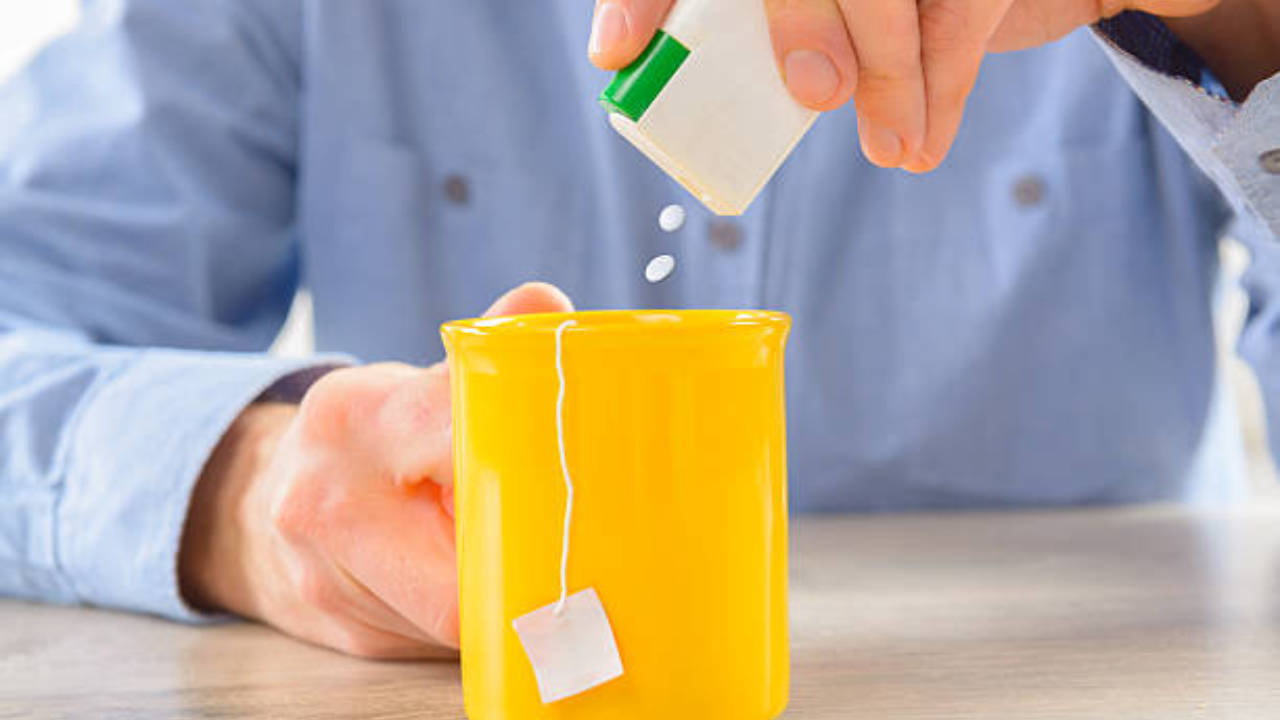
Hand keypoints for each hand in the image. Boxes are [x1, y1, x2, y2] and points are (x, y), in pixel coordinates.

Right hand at [179, 282, 574, 658]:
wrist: (254, 500)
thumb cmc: (365, 437)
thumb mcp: (413, 382)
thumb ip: (484, 351)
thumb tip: (547, 306)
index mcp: (356, 417)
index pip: (461, 439)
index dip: (530, 468)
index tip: (586, 480)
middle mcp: (326, 501)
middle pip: (467, 562)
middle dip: (530, 561)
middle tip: (590, 551)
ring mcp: (328, 580)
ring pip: (460, 616)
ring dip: (512, 598)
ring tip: (549, 571)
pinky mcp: (349, 635)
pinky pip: (442, 643)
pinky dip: (484, 622)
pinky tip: (500, 598)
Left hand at [588, 0, 1220, 171]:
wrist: (952, 0)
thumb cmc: (822, 17)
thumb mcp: (782, 13)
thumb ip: (727, 24)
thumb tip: (631, 63)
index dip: (643, 3)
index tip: (615, 54)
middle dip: (810, 24)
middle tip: (817, 94)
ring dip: (898, 73)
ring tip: (895, 150)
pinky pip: (958, 18)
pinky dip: (944, 87)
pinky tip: (921, 146)